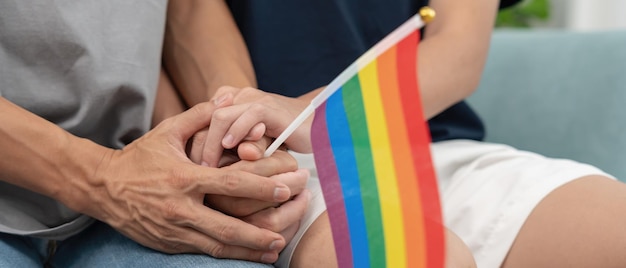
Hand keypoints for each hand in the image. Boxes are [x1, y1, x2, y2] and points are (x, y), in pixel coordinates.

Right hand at [76, 102, 305, 262]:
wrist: (102, 187)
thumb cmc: (140, 157)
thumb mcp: (168, 131)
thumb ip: (200, 116)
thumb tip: (227, 98)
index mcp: (184, 178)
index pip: (230, 184)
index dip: (261, 188)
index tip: (285, 189)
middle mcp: (181, 208)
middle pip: (229, 227)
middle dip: (260, 232)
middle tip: (286, 232)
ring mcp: (174, 230)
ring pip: (218, 247)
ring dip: (248, 251)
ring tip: (275, 251)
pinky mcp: (169, 244)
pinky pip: (203, 252)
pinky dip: (228, 256)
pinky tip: (247, 256)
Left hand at [197, 86, 312, 167]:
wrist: (317, 126)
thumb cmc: (283, 139)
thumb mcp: (253, 145)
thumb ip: (233, 150)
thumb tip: (207, 168)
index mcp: (231, 102)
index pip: (200, 121)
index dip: (192, 145)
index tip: (191, 170)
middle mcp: (239, 97)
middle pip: (206, 118)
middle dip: (198, 146)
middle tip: (197, 171)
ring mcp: (255, 99)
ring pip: (221, 116)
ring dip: (213, 143)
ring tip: (209, 165)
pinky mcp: (270, 107)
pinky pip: (248, 116)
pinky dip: (237, 132)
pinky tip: (232, 148)